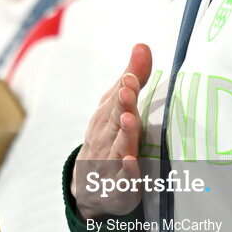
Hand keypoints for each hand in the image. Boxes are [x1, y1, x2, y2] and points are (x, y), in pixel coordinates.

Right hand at [72, 43, 151, 218]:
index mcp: (106, 117)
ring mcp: (110, 162)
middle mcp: (105, 138)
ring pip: (117, 147)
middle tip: (128, 90)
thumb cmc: (108, 136)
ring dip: (123, 134)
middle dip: (121, 105)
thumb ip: (132, 77)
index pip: (116, 100)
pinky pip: (122, 180)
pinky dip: (126, 172)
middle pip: (114, 120)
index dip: (124, 88)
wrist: (89, 185)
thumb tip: (142, 45)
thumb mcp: (116, 107)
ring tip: (129, 120)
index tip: (130, 77)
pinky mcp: (120, 186)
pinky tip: (130, 163)